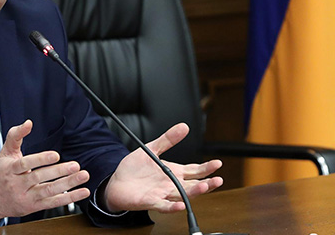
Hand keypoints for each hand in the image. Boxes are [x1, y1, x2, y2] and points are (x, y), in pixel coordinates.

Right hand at [0, 120, 90, 224]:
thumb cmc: (1, 173)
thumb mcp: (5, 152)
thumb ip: (16, 135)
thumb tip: (28, 123)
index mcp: (10, 169)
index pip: (25, 164)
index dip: (40, 159)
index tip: (56, 155)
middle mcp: (18, 184)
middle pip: (39, 178)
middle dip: (58, 172)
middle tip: (75, 166)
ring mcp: (27, 197)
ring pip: (48, 191)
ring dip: (68, 184)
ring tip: (82, 176)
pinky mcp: (35, 206)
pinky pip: (53, 202)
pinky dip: (69, 197)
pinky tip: (82, 192)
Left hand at [103, 123, 222, 212]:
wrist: (116, 182)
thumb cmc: (134, 169)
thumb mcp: (152, 149)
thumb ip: (168, 139)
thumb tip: (184, 126)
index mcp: (173, 172)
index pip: (194, 170)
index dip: (206, 168)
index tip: (217, 163)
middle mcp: (171, 184)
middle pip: (193, 184)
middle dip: (207, 183)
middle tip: (218, 179)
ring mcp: (162, 194)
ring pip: (182, 195)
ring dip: (194, 192)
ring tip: (205, 187)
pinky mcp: (151, 201)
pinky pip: (164, 206)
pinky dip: (172, 207)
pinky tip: (180, 206)